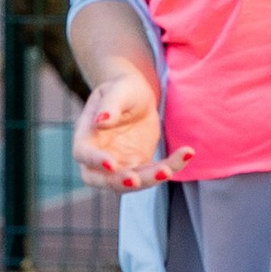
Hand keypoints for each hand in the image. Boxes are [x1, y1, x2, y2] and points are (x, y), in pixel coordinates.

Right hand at [73, 54, 169, 190]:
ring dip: (148, 179)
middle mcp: (98, 156)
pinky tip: (186, 153)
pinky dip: (170, 167)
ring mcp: (119, 164)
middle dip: (118, 182)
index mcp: (87, 135)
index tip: (111, 164)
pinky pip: (153, 174)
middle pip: (100, 179)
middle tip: (136, 180)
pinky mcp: (138, 166)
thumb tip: (100, 121)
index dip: (95, 161)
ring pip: (129, 182)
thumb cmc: (123, 89)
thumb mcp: (119, 91)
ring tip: (169, 169)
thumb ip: (109, 105)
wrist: (138, 97)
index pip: (83, 153)